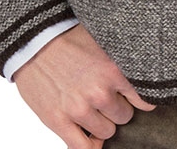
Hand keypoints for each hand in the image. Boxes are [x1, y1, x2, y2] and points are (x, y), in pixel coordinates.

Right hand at [14, 24, 155, 147]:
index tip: (136, 99)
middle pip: (124, 116)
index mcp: (112, 70)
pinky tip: (89, 134)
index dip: (140, 99)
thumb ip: (120, 62)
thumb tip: (140, 75)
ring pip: (106, 132)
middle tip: (107, 97)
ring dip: (102, 123)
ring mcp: (78, 109)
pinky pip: (83, 148)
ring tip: (94, 109)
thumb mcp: (102, 42)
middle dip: (117, 108)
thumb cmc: (68, 38)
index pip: (142, 99)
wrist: (33, 40)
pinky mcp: (58, 121)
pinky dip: (90, 145)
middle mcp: (98, 92)